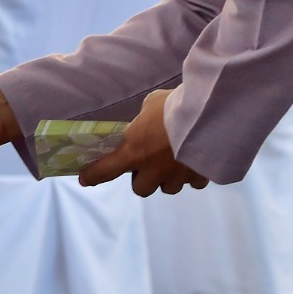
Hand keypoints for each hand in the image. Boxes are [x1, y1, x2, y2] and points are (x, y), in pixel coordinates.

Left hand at [78, 89, 210, 196]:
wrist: (207, 117)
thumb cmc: (173, 106)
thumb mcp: (152, 104)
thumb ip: (146, 117)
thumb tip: (149, 118)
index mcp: (134, 152)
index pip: (106, 170)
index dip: (93, 176)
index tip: (85, 179)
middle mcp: (153, 170)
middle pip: (141, 189)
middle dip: (144, 179)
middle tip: (149, 164)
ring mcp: (176, 176)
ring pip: (169, 188)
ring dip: (168, 178)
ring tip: (175, 162)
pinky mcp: (199, 177)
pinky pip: (194, 183)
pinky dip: (193, 174)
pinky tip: (196, 161)